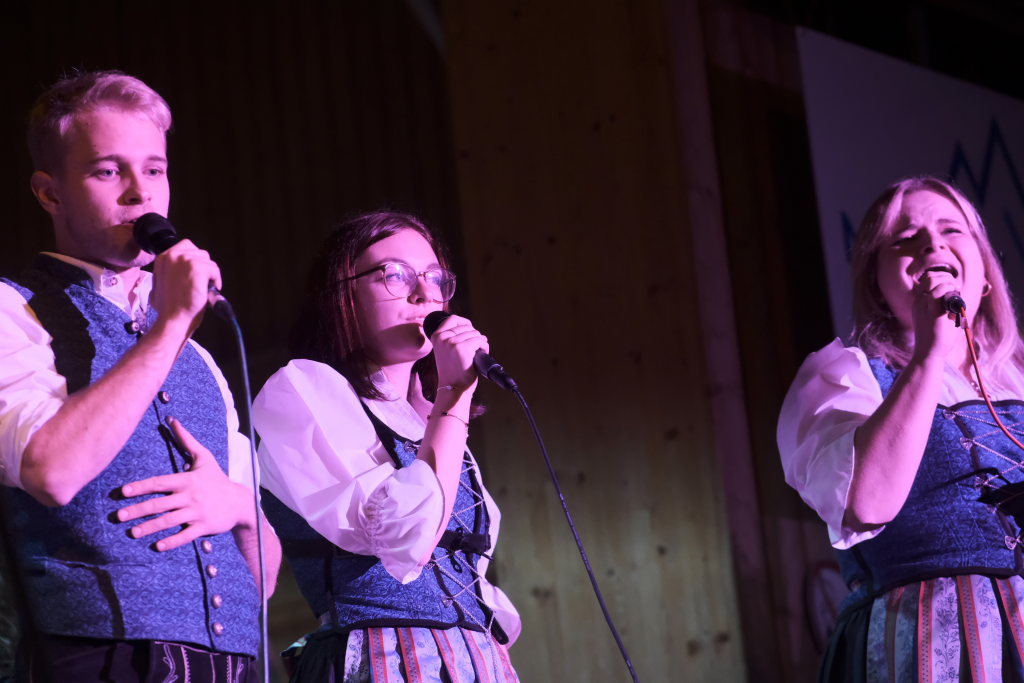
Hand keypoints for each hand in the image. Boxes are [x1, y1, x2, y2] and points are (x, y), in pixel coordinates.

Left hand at [117, 417, 248, 551]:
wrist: (240, 501)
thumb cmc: (217, 479)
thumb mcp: (205, 458)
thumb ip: (187, 440)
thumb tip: (173, 420)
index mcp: (187, 480)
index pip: (160, 483)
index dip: (141, 487)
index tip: (123, 492)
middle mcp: (190, 496)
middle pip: (160, 504)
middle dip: (138, 510)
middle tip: (118, 516)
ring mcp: (197, 513)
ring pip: (169, 521)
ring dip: (150, 527)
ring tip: (132, 532)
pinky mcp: (203, 527)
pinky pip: (185, 536)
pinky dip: (172, 541)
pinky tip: (157, 546)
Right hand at [150, 239, 221, 334]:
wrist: (173, 318)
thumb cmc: (168, 307)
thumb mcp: (160, 284)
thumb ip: (169, 272)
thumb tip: (180, 271)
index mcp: (162, 258)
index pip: (186, 246)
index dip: (194, 260)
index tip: (196, 274)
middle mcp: (172, 254)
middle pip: (199, 252)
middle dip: (203, 267)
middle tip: (202, 282)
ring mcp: (184, 259)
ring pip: (208, 261)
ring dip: (209, 274)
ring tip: (204, 288)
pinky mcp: (197, 267)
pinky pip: (214, 269)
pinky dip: (216, 280)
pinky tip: (208, 291)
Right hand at [430, 314, 487, 391]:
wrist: (453, 387)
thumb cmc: (452, 370)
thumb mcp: (445, 350)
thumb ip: (451, 337)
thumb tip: (471, 327)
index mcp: (436, 336)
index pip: (452, 318)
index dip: (465, 322)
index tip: (470, 330)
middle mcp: (442, 338)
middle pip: (466, 326)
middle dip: (474, 335)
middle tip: (475, 348)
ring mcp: (452, 342)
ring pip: (475, 333)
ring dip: (480, 341)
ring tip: (477, 352)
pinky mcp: (462, 348)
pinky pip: (480, 340)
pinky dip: (484, 346)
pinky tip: (482, 353)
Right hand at [910, 269, 962, 362]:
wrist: (928, 354)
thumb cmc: (936, 339)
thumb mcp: (938, 319)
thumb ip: (944, 307)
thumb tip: (958, 297)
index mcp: (919, 303)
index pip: (927, 280)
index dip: (941, 278)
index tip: (953, 288)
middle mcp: (919, 302)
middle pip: (929, 277)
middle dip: (946, 277)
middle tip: (956, 288)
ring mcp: (923, 306)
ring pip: (932, 280)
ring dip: (947, 281)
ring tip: (956, 290)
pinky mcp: (930, 312)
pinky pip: (937, 292)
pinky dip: (948, 289)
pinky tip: (955, 296)